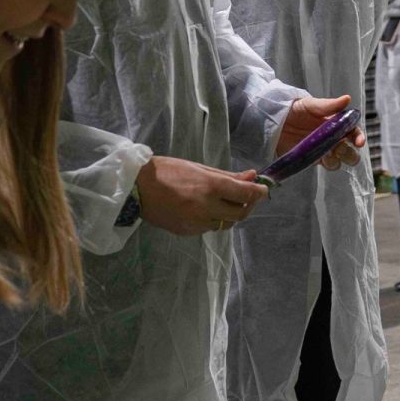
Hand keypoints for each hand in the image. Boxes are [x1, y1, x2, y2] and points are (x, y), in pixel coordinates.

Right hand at [135, 156, 268, 236]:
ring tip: (224, 201)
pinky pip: (209, 228)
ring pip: (226, 223)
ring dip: (230, 213)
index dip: (259, 192)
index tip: (263, 188)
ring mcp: (197, 223)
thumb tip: (251, 176)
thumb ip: (227, 176)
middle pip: (240, 213)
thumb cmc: (167, 171)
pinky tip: (204, 208)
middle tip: (247, 195)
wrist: (136, 189)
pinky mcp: (188, 232)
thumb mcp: (198, 167)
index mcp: (210, 186)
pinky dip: (214, 219)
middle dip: (248, 205)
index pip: (246, 194)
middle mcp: (206, 207)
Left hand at [280, 95, 368, 170]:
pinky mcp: (314, 159)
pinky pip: (328, 164)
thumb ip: (329, 105)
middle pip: (350, 149)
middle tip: (341, 148)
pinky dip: (330, 164)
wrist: (273, 122)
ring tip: (332, 154)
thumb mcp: (310, 105)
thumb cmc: (293, 109)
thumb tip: (347, 99)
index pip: (353, 131)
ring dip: (341, 159)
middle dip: (350, 152)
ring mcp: (324, 149)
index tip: (359, 142)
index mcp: (335, 123)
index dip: (359, 137)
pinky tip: (324, 158)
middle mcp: (332, 137)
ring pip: (341, 160)